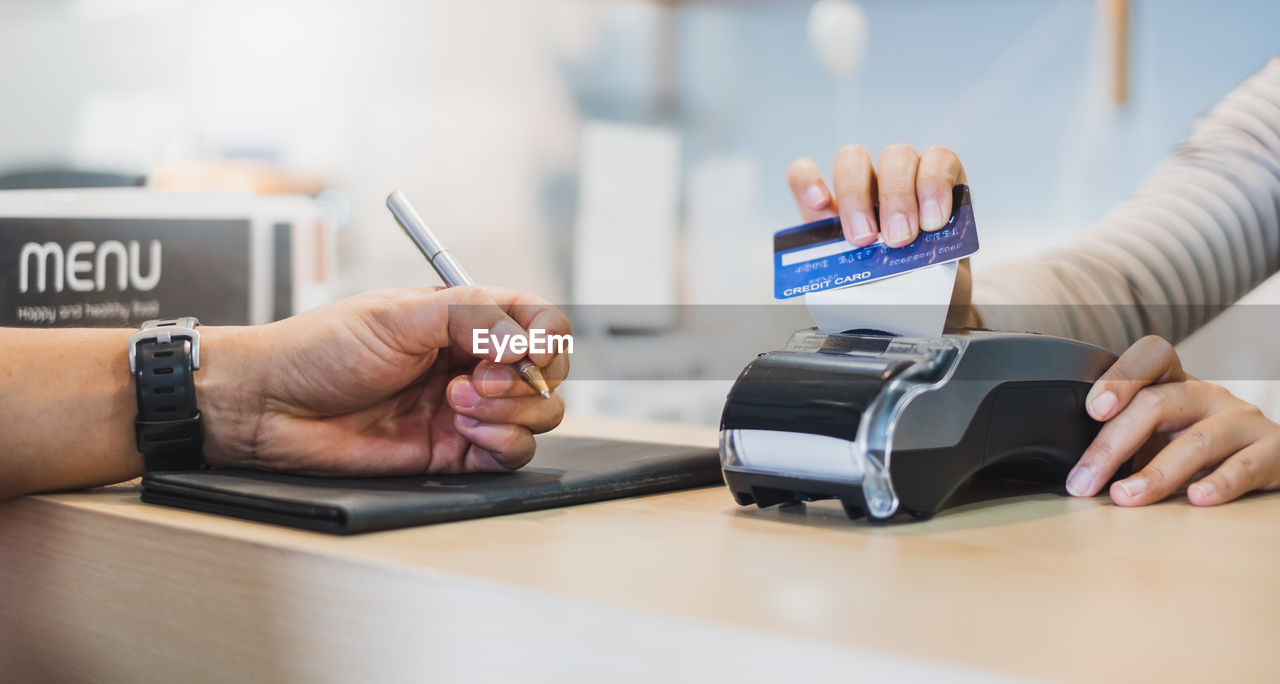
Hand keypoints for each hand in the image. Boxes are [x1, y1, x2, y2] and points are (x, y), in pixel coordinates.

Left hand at [199, 286, 569, 475]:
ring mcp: (466, 409)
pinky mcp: (454, 453)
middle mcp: (472, 362)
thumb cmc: (320, 349)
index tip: (534, 347)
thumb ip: (471, 317)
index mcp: (463, 319)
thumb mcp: (397, 314)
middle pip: (547, 372)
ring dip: (511, 410)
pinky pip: (509, 454)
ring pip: (537, 415)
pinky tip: (463, 429)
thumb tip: (525, 340)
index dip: (549, 334)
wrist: (270, 407)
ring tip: (456, 403)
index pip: (537, 320)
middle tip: (481, 377)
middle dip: (527, 378)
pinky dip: (502, 443)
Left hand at [786, 143, 974, 326]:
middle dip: (856, 196)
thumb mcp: (862, 282)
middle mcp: (869, 182)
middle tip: (867, 238)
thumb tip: (839, 279)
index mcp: (836, 207)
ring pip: (896, 155)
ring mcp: (906, 172)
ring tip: (906, 237)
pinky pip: (940, 159)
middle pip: (852, 159)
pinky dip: (935, 187)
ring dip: (898, 196)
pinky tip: (935, 219)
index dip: (807, 180)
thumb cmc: (893, 287)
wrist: (939, 298)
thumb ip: (847, 271)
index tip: (819, 204)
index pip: (805, 173)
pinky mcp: (945, 172)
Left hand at [1065, 335, 1279, 505]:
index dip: (1121, 375)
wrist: (1269, 457)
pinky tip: (1196, 498)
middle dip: (1112, 445)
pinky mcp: (1272, 451)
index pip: (1151, 356)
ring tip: (1125, 497)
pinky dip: (1219, 483)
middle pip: (1157, 404)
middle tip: (1084, 480)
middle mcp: (1208, 395)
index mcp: (1175, 383)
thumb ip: (1123, 439)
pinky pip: (1244, 466)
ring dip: (1156, 473)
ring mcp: (1241, 420)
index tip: (1093, 409)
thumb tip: (1073, 471)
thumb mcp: (1159, 434)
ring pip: (1197, 440)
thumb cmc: (1199, 445)